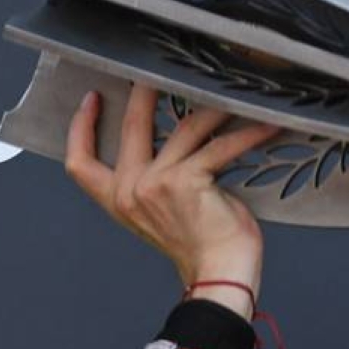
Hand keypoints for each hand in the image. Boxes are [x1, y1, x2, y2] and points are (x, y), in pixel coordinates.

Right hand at [65, 85, 277, 317]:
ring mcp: (156, 183)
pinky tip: (268, 125)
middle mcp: (131, 190)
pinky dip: (248, 134)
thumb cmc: (202, 251)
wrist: (219, 278)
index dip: (80, 129)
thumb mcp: (166, 214)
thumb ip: (162, 181)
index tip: (90, 100)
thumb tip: (183, 143)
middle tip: (161, 70)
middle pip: (132, 127)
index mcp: (120, 202)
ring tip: (232, 94)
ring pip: (185, 128)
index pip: (80, 164)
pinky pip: (221, 146)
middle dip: (147, 93)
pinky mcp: (187, 181)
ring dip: (213, 109)